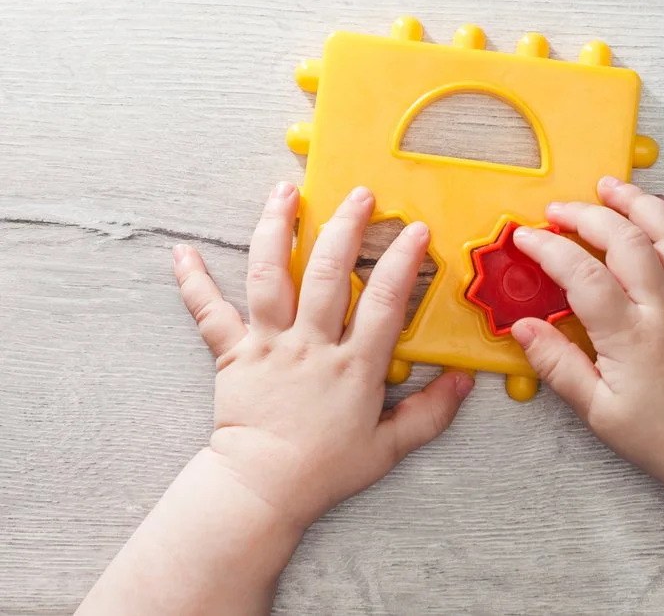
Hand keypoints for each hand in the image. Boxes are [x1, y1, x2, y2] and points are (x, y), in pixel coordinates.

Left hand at [172, 182, 473, 530]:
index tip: (415, 229)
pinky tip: (182, 252)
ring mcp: (268, 344)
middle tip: (359, 194)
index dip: (403, 260)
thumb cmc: (325, 469)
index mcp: (354, 365)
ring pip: (270, 276)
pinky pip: (209, 311)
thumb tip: (464, 380)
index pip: (385, 301)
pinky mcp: (232, 351)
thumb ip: (430, 412)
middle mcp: (311, 344)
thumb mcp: (389, 447)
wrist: (262, 488)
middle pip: (328, 273)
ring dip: (276, 229)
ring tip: (284, 192)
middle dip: (345, 227)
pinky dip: (194, 281)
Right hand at [510, 176, 663, 491]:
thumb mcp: (595, 410)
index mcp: (630, 337)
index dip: (550, 248)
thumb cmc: (656, 432)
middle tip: (558, 208)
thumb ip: (557, 364)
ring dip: (638, 201)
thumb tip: (523, 327)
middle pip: (626, 239)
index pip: (583, 275)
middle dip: (587, 214)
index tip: (526, 237)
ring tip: (610, 186)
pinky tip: (660, 208)